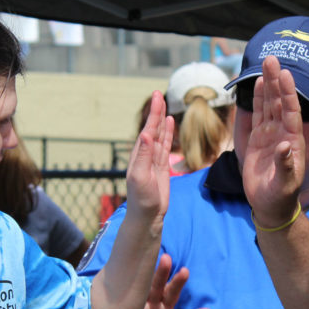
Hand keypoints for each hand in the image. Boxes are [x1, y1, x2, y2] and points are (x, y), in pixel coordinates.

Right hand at [120, 253, 211, 308]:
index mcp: (163, 306)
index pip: (172, 292)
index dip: (178, 282)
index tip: (185, 271)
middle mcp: (149, 303)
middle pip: (156, 286)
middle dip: (160, 274)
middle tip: (166, 258)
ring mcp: (134, 307)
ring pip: (140, 291)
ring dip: (143, 279)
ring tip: (147, 265)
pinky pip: (123, 303)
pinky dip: (123, 293)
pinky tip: (121, 280)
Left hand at [125, 90, 172, 223]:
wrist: (148, 215)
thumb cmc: (142, 198)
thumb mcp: (140, 176)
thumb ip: (143, 155)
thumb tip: (146, 134)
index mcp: (138, 154)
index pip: (148, 129)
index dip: (153, 113)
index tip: (157, 97)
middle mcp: (145, 153)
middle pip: (153, 127)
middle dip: (156, 111)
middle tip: (159, 93)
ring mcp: (153, 159)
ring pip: (159, 134)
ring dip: (161, 120)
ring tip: (163, 104)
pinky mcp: (161, 166)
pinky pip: (165, 145)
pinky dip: (168, 133)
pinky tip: (170, 123)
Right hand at [242, 56, 305, 227]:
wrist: (271, 204)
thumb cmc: (281, 195)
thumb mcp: (285, 183)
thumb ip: (285, 165)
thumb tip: (284, 146)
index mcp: (292, 140)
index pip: (291, 112)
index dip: (288, 93)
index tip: (285, 75)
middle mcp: (282, 133)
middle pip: (279, 102)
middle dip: (276, 81)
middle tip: (272, 59)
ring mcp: (270, 134)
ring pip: (268, 105)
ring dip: (267, 85)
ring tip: (266, 65)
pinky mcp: (258, 139)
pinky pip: (257, 115)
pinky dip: (257, 100)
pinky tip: (257, 85)